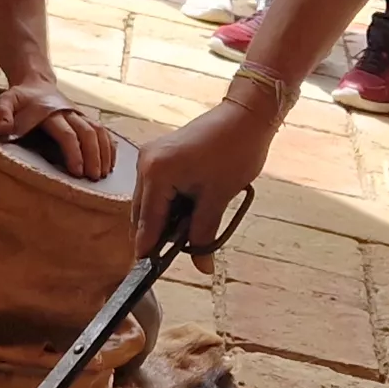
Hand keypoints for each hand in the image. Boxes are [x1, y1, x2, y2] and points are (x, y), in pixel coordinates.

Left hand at [0, 79, 118, 179]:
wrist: (36, 84)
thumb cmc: (20, 100)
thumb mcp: (5, 102)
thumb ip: (1, 113)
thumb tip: (3, 129)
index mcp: (51, 112)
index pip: (68, 134)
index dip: (74, 152)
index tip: (77, 171)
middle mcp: (69, 112)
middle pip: (88, 134)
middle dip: (93, 156)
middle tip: (94, 177)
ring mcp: (80, 115)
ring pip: (99, 131)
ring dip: (104, 152)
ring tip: (104, 174)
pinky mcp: (85, 118)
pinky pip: (103, 131)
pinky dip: (110, 147)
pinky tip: (110, 163)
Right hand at [131, 92, 277, 256]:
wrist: (246, 116)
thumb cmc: (235, 151)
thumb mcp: (218, 198)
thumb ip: (204, 234)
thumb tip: (203, 267)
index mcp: (156, 173)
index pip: (147, 223)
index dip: (151, 249)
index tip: (151, 272)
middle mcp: (145, 162)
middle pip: (143, 214)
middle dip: (162, 233)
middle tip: (187, 246)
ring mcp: (150, 156)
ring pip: (149, 202)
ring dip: (167, 218)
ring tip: (194, 223)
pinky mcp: (159, 153)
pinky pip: (156, 188)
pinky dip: (169, 202)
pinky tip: (191, 207)